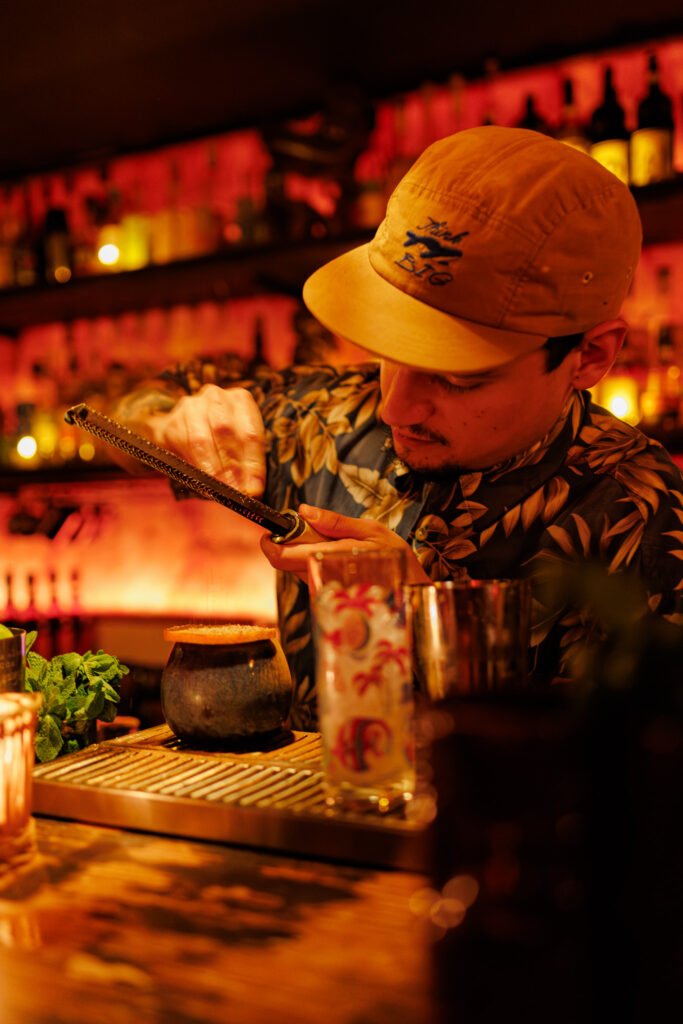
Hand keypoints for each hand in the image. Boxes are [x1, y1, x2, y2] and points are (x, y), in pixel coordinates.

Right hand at [148, 383, 265, 494]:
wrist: (179, 429)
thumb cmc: (218, 440)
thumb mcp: (239, 446)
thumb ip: (246, 463)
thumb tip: (253, 490)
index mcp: (241, 400)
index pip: (251, 433)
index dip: (253, 464)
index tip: (254, 489)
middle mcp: (216, 397)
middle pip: (226, 432)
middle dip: (232, 466)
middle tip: (236, 492)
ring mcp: (191, 406)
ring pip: (202, 439)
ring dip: (212, 469)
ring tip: (220, 491)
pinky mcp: (172, 421)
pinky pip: (183, 445)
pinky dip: (194, 467)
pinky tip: (202, 483)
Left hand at [260, 503, 431, 584]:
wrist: (412, 591)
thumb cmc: (394, 559)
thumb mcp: (371, 530)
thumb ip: (335, 522)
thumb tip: (304, 511)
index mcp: (331, 558)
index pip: (284, 557)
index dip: (270, 545)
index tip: (268, 532)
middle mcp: (323, 578)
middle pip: (286, 563)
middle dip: (289, 543)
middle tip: (311, 528)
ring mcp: (324, 591)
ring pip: (297, 570)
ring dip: (303, 554)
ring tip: (333, 543)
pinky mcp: (328, 596)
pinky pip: (311, 577)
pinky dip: (315, 563)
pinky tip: (337, 558)